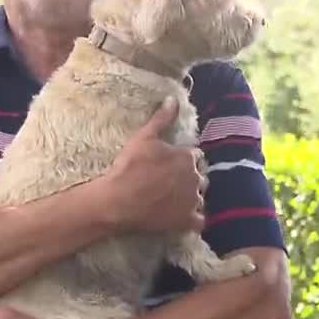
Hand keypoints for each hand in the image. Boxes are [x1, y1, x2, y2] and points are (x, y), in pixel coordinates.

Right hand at [100, 95, 207, 233]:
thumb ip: (161, 118)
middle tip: (171, 182)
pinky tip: (183, 217)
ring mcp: (192, 201)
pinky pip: (199, 220)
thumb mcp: (144, 137)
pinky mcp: (186, 220)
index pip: (195, 156)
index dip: (184, 159)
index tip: (172, 163)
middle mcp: (195, 178)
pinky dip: (194, 218)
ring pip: (200, 197)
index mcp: (187, 158)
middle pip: (200, 176)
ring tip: (176, 199)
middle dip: (190, 177)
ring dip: (192, 197)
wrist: (118, 200)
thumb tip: (173, 98)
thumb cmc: (130, 167)